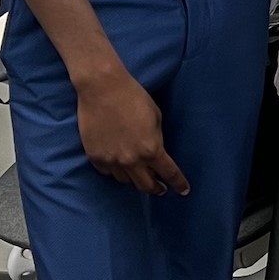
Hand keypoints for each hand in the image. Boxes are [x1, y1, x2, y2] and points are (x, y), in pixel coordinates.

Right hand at [75, 66, 189, 195]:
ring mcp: (111, 160)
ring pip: (125, 181)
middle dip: (156, 188)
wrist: (102, 88)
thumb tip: (155, 152)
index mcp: (152, 150)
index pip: (169, 174)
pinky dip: (114, 170)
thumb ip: (157, 139)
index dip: (179, 184)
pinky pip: (107, 172)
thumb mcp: (156, 118)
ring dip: (134, 178)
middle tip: (160, 188)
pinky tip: (117, 164)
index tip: (184, 191)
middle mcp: (131, 160)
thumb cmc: (133, 97)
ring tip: (138, 174)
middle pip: (146, 186)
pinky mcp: (95, 156)